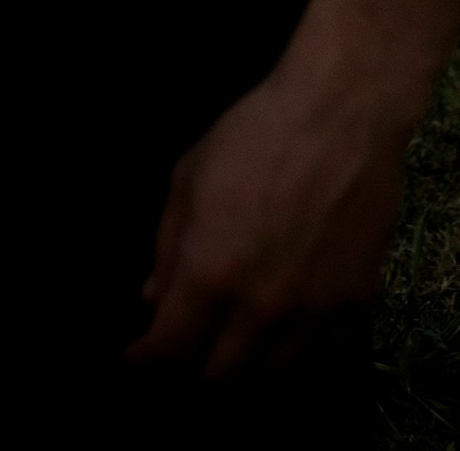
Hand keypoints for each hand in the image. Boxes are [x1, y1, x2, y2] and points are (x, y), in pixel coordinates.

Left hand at [131, 64, 409, 379]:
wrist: (338, 117)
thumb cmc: (252, 136)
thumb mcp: (187, 178)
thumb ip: (167, 245)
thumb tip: (154, 297)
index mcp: (212, 274)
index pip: (170, 348)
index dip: (146, 359)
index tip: (135, 358)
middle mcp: (264, 308)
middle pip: (223, 376)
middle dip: (194, 367)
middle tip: (186, 344)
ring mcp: (316, 312)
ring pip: (275, 371)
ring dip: (247, 360)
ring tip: (233, 336)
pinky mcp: (359, 304)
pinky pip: (324, 349)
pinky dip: (299, 345)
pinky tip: (286, 322)